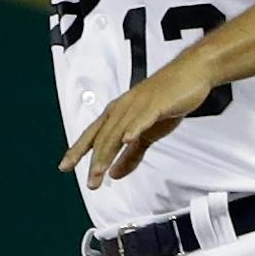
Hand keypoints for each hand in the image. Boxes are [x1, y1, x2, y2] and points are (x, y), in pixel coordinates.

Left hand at [59, 55, 215, 189]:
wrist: (189, 74)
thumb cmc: (166, 99)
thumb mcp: (147, 133)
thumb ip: (131, 155)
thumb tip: (115, 173)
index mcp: (117, 114)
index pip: (92, 135)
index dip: (77, 151)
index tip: (65, 166)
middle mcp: (122, 108)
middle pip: (104, 138)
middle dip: (96, 161)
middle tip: (91, 181)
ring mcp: (138, 105)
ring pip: (118, 131)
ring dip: (109, 152)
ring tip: (101, 171)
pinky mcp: (156, 103)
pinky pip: (143, 118)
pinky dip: (134, 129)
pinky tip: (128, 139)